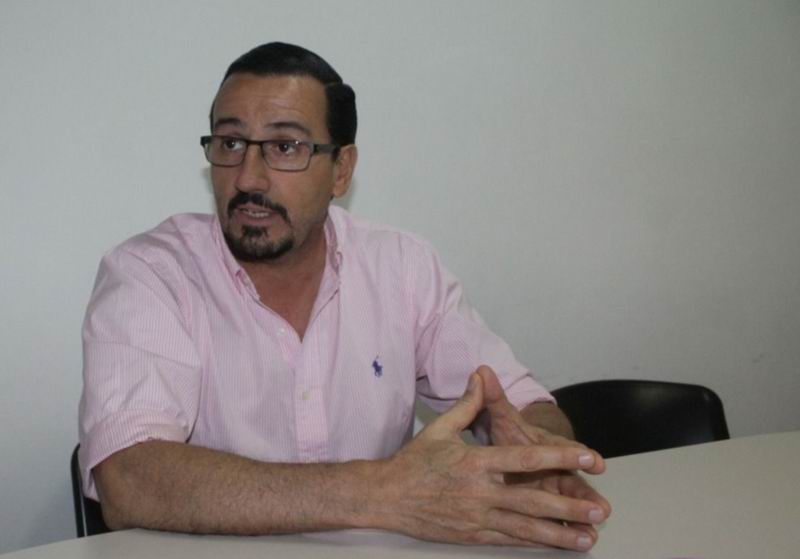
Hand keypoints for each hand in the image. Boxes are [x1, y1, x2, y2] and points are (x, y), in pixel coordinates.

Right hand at [375, 373, 608, 550]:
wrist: (385, 496)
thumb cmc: (414, 461)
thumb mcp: (441, 428)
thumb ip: (468, 403)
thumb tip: (481, 375)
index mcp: (477, 461)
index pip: (527, 458)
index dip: (561, 457)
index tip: (590, 458)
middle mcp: (480, 491)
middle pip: (534, 500)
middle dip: (571, 506)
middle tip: (601, 510)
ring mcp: (477, 517)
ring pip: (526, 527)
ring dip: (560, 534)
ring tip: (589, 537)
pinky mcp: (471, 534)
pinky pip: (508, 540)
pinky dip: (534, 543)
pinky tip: (553, 545)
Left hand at [477, 365, 610, 539]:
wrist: (514, 447)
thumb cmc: (511, 434)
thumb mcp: (501, 417)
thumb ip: (492, 397)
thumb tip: (482, 371)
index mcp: (545, 446)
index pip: (564, 449)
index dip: (579, 455)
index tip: (594, 460)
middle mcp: (553, 468)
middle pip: (571, 482)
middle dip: (586, 495)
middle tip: (602, 507)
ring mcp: (551, 489)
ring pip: (568, 504)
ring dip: (580, 517)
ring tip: (591, 532)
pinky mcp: (546, 506)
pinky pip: (556, 520)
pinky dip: (565, 531)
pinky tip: (574, 544)